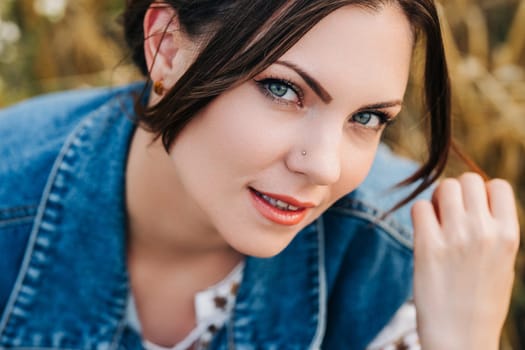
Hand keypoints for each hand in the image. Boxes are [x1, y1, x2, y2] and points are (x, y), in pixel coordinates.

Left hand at [411, 173, 519, 349]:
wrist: (461, 337)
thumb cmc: (481, 300)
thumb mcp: (502, 262)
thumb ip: (492, 228)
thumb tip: (471, 195)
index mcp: (509, 235)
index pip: (497, 184)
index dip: (482, 192)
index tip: (474, 210)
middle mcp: (484, 231)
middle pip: (467, 180)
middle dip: (457, 192)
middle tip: (451, 215)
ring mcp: (455, 237)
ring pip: (443, 187)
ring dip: (438, 200)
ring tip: (438, 224)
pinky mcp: (427, 246)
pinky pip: (420, 207)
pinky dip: (420, 215)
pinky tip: (424, 234)